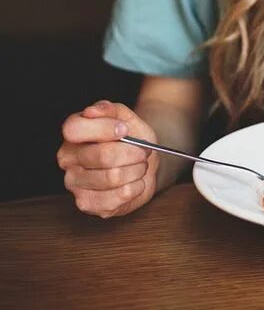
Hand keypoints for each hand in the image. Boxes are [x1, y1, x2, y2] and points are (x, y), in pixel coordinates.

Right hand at [57, 100, 158, 218]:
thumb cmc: (132, 138)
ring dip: (136, 170)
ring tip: (140, 166)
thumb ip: (111, 110)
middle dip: (131, 152)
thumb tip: (91, 111)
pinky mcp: (87, 203)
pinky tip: (135, 182)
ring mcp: (74, 183)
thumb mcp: (127, 117)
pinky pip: (116, 197)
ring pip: (112, 177)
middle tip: (142, 151)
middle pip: (102, 155)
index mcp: (72, 135)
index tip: (124, 129)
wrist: (144, 161)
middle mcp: (68, 159)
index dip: (103, 128)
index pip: (74, 129)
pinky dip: (135, 187)